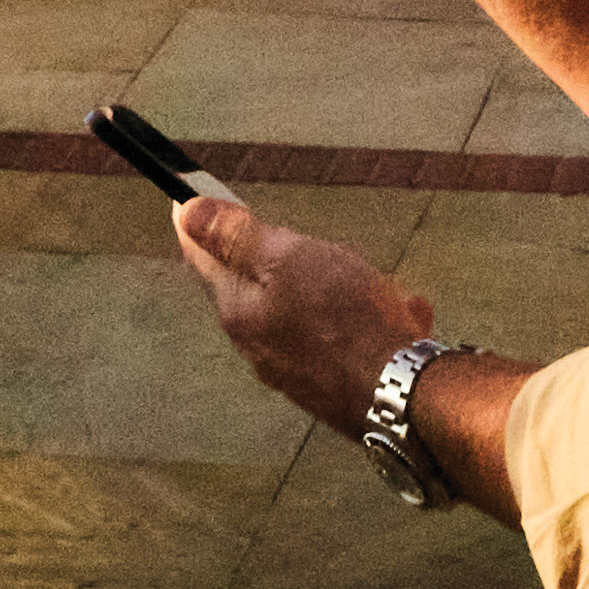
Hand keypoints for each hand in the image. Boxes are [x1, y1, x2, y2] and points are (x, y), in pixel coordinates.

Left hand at [174, 193, 431, 431]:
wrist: (399, 392)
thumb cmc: (346, 322)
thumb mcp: (288, 259)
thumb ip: (237, 238)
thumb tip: (188, 213)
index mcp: (240, 311)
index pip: (206, 259)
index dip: (203, 225)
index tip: (194, 196)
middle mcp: (258, 343)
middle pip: (263, 280)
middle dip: (295, 256)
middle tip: (325, 249)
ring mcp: (294, 365)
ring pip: (308, 303)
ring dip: (339, 286)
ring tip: (370, 286)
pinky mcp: (331, 379)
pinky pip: (345, 330)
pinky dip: (367, 316)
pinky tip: (394, 313)